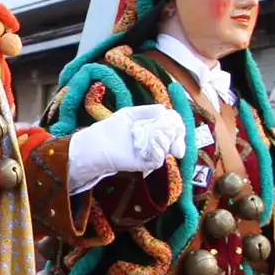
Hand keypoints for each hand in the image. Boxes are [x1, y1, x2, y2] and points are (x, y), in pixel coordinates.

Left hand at [65, 103, 186, 192]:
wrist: (97, 143)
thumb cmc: (111, 128)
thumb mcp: (131, 113)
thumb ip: (148, 111)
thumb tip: (166, 110)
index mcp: (153, 128)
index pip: (173, 127)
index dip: (177, 125)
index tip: (175, 122)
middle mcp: (154, 142)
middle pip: (175, 138)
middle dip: (176, 133)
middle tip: (171, 129)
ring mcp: (150, 153)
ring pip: (168, 148)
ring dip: (166, 140)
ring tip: (157, 134)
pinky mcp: (144, 164)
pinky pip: (158, 159)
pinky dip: (159, 151)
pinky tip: (154, 143)